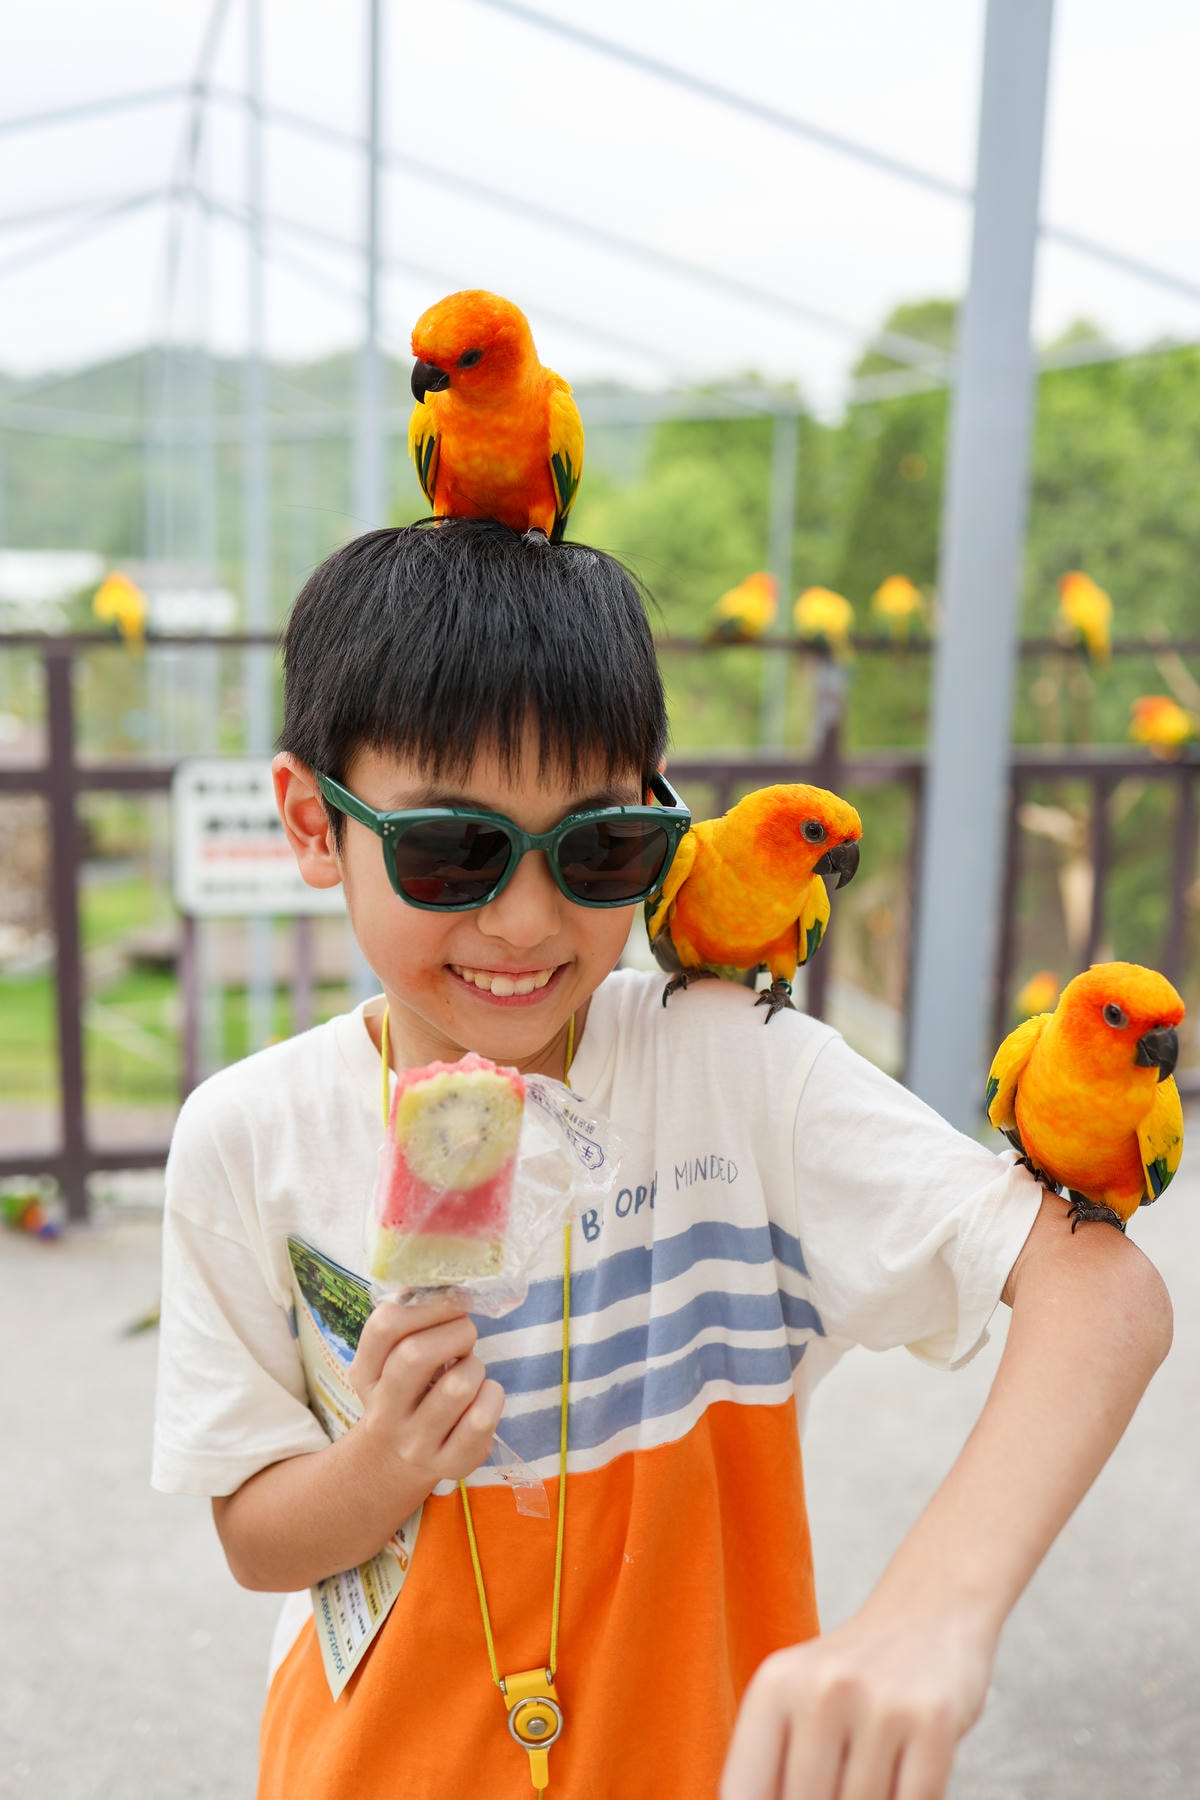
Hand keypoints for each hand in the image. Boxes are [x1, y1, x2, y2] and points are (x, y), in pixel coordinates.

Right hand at [349, 1298, 504, 1491]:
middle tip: (465, 1334)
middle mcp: (383, 1411)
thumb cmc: (408, 1391)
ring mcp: (414, 1442)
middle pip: (416, 1355)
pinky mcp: (448, 1464)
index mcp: (366, 1374)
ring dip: (475, 1366)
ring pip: (457, 1387)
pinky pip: (481, 1419)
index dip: (428, 1305)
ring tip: (470, 1369)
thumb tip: (446, 1286)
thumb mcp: (391, 1360)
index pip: (385, 1325)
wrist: (397, 1461)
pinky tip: (484, 1395)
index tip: (452, 1303)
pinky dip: (493, 1396)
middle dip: (455, 1332)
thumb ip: (411, 1325)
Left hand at [720, 1606, 993, 1799]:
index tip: (791, 1796)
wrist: (928, 1613)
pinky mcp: (933, 1720)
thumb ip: (773, 1765)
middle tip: (839, 1779)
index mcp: (775, 1685)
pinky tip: (904, 1777)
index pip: (743, 1792)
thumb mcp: (796, 1702)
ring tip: (874, 1768)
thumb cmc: (852, 1679)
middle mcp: (823, 1688)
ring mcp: (880, 1704)